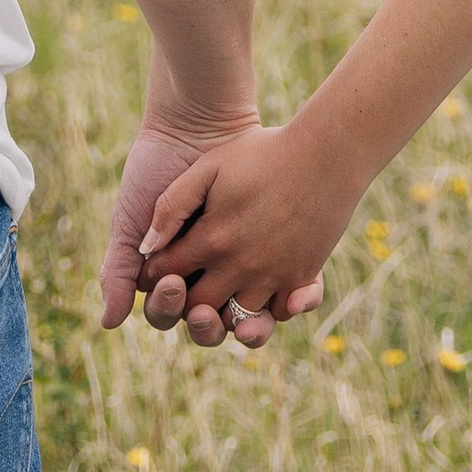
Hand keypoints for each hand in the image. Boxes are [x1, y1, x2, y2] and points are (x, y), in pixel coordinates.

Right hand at [101, 114, 280, 344]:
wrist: (197, 126)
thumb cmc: (155, 173)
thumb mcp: (133, 220)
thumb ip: (118, 269)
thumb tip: (108, 323)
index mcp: (172, 275)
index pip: (169, 314)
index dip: (168, 309)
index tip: (173, 285)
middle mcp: (209, 279)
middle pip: (209, 327)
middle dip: (207, 327)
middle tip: (206, 313)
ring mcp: (247, 270)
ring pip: (251, 319)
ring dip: (250, 329)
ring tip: (247, 322)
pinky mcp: (283, 257)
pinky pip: (293, 295)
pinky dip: (294, 303)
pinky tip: (289, 298)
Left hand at [135, 116, 353, 336]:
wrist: (325, 151)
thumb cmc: (262, 153)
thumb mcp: (209, 167)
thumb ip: (171, 206)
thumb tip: (147, 247)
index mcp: (212, 240)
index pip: (168, 274)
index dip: (156, 274)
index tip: (155, 268)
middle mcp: (240, 266)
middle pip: (198, 307)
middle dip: (184, 305)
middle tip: (184, 291)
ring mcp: (273, 275)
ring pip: (236, 320)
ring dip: (223, 315)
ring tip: (218, 299)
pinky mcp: (301, 277)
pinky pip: (277, 312)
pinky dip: (266, 311)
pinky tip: (258, 296)